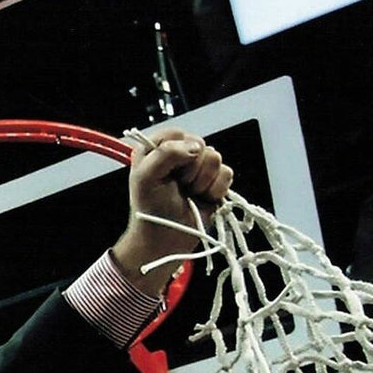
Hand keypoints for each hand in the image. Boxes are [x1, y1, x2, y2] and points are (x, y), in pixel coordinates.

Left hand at [111, 127, 232, 295]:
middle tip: (179, 186)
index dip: (176, 151)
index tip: (167, 171)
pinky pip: (227, 174)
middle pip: (200, 144)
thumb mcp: (145, 177)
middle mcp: (179, 154)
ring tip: (189, 194)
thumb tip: (195, 148)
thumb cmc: (150, 210)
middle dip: (191, 169)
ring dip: (202, 181)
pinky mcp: (215, 181)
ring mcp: (199, 168)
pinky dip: (215, 189)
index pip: (177, 133)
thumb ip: (165, 153)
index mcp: (157, 149)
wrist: (165, 239)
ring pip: (216, 158)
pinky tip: (201, 198)